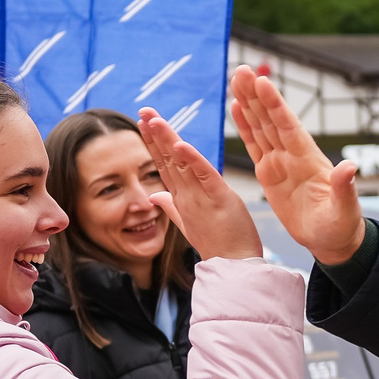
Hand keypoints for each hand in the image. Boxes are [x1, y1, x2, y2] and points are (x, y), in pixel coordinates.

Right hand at [137, 107, 260, 261]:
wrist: (234, 267)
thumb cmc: (216, 244)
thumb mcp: (189, 223)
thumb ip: (171, 206)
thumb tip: (154, 195)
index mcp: (181, 199)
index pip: (164, 165)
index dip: (154, 143)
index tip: (144, 123)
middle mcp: (187, 196)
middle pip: (167, 160)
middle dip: (155, 134)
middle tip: (143, 111)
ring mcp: (200, 198)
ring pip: (181, 164)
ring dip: (168, 140)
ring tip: (154, 119)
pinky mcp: (220, 199)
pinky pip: (205, 175)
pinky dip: (193, 159)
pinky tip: (181, 144)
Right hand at [228, 65, 364, 264]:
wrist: (332, 239)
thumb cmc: (341, 225)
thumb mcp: (345, 208)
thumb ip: (344, 187)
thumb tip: (350, 166)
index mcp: (308, 159)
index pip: (288, 126)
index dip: (275, 104)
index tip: (263, 82)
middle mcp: (293, 155)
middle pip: (271, 119)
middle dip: (256, 95)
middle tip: (241, 69)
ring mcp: (280, 162)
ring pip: (261, 126)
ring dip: (248, 103)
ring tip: (235, 79)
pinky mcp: (269, 173)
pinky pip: (255, 145)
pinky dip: (245, 126)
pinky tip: (236, 107)